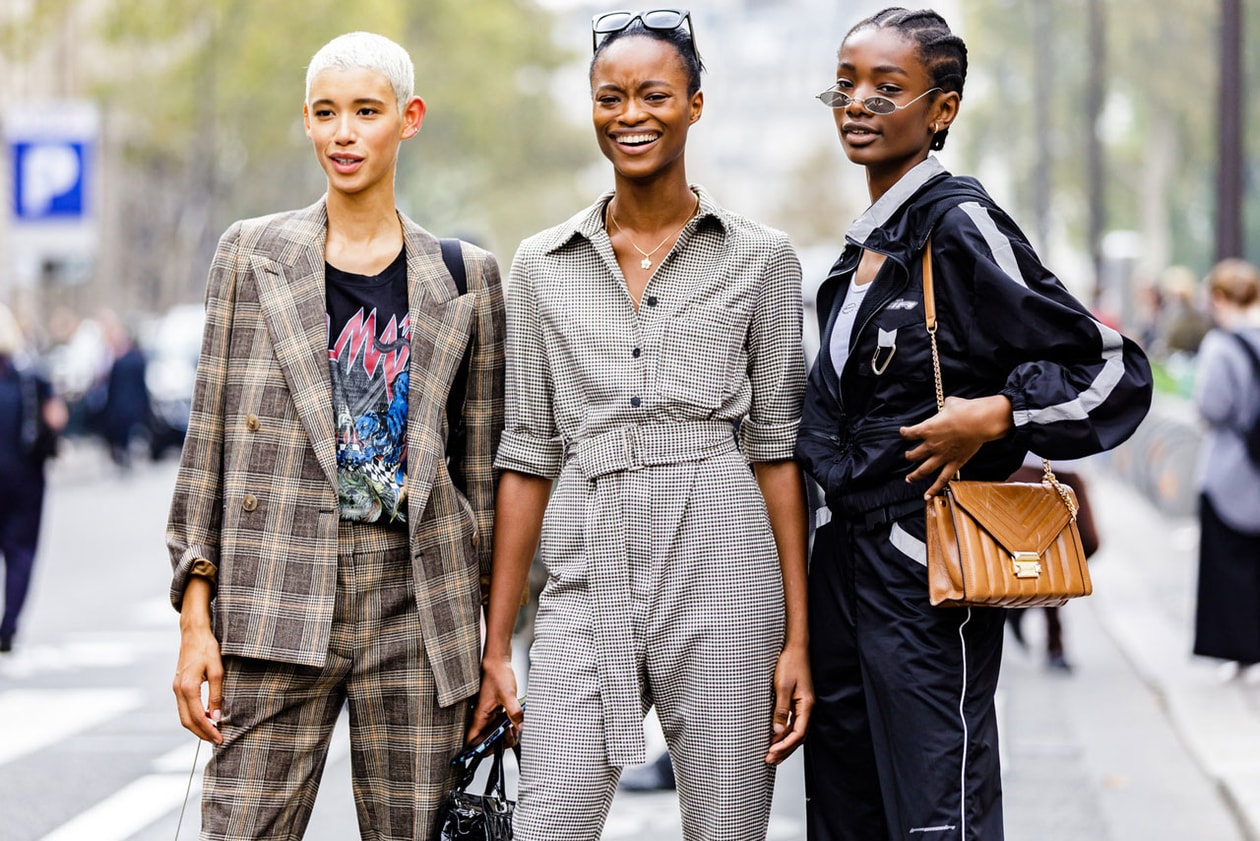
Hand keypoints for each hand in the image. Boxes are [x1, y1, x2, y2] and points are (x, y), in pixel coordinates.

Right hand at [172, 623, 223, 743]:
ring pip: (183, 715)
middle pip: (187, 721)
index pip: (197, 717)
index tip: (220, 738)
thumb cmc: (207, 648)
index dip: (208, 730)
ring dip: (197, 726)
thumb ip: (216, 695)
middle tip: (217, 740)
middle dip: (201, 733)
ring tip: (214, 731)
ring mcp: (176, 688)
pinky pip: (184, 707)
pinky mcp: (178, 685)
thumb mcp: (218, 671)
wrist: (193, 633)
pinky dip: (194, 716)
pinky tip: (207, 717)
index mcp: (188, 687)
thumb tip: (217, 717)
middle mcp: (178, 690)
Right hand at [469, 657, 522, 746]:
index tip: (494, 749)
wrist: (498, 660)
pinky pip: (499, 725)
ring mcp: (488, 714)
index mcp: (479, 716)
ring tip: (515, 727)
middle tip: (511, 735)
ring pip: (494, 733)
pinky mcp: (495, 710)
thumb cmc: (497, 674)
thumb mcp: (508, 694)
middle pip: (486, 741)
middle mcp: (481, 717)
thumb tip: (520, 727)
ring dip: (505, 734)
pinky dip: (508, 726)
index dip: (480, 750)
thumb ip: (514, 712)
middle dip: (499, 743)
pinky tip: (515, 720)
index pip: (472, 741)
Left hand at [765, 641, 812, 764]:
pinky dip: (784, 734)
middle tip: (769, 760)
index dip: (785, 746)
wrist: (795, 647)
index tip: (771, 753)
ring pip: (796, 732)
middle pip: (799, 737)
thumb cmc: (790, 663)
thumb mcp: (782, 686)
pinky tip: (775, 739)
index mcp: (807, 705)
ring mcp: (803, 706)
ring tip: (772, 755)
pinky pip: (793, 723)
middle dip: (785, 750)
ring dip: (785, 745)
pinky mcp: (797, 702)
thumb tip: (777, 732)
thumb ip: (780, 710)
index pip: (798, 733)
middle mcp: (807, 708)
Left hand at [900, 395, 1012, 497]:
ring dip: (914, 475)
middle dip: (909, 456)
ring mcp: (942, 456)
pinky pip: (941, 480)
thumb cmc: (965, 410)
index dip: (904, 433)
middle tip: (908, 456)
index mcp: (927, 429)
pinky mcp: (954, 463)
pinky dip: (934, 489)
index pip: (909, 433)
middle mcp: (931, 444)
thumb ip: (946, 407)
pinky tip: (926, 496)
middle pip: (913, 454)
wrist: (979, 422)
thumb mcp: (951, 404)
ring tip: (909, 478)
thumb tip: (949, 405)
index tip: (903, 432)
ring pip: (923, 470)